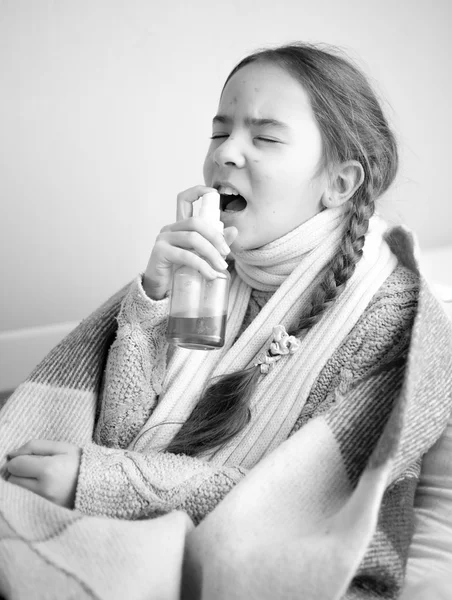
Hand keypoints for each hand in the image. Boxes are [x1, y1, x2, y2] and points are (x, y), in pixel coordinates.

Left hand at [6, 439, 81, 507]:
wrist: (100, 482)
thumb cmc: (81, 460)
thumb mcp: (61, 447)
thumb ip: (35, 446)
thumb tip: (11, 454)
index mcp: (48, 469)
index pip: (15, 466)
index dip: (15, 458)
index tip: (22, 454)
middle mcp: (43, 487)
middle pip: (12, 478)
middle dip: (16, 469)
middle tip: (28, 462)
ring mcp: (44, 499)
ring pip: (18, 487)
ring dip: (22, 477)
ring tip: (37, 470)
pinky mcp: (47, 505)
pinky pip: (28, 493)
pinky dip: (30, 485)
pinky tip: (43, 479)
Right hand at [143, 185, 237, 299]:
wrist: (161, 291)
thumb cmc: (180, 272)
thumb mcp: (201, 255)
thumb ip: (216, 243)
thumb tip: (234, 230)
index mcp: (180, 225)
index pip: (184, 199)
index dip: (198, 191)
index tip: (215, 194)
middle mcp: (170, 228)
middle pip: (196, 222)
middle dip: (215, 237)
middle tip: (226, 253)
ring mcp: (163, 238)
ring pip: (193, 238)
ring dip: (211, 253)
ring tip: (221, 268)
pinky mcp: (160, 252)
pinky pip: (185, 255)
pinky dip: (202, 265)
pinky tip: (210, 274)